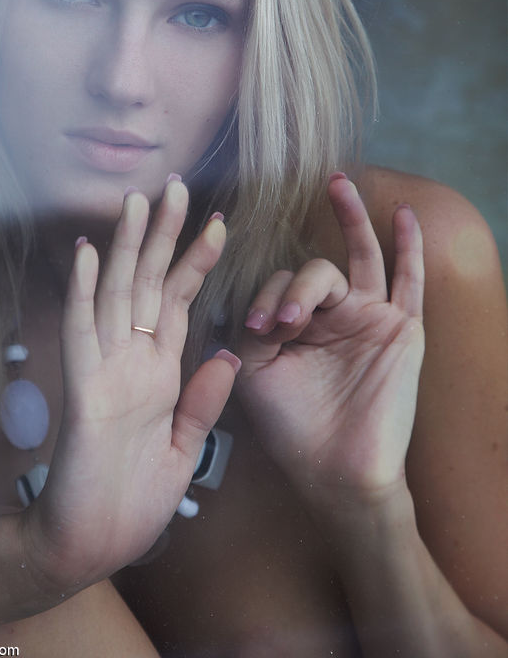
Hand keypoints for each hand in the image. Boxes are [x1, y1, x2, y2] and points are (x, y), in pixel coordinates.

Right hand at [21, 179, 238, 593]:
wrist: (94, 546)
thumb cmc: (134, 500)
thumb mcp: (185, 447)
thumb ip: (203, 400)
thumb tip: (230, 354)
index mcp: (158, 371)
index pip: (179, 301)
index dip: (197, 261)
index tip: (219, 221)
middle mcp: (131, 360)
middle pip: (147, 284)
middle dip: (163, 236)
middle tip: (177, 187)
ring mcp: (104, 371)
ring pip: (113, 295)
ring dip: (123, 249)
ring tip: (135, 202)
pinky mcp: (83, 391)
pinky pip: (80, 334)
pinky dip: (80, 293)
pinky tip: (85, 254)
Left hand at [236, 175, 424, 505]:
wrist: (334, 472)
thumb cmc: (290, 428)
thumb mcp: (254, 373)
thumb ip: (250, 330)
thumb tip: (249, 300)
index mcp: (294, 325)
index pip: (279, 286)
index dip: (266, 299)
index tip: (259, 329)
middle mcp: (331, 315)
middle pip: (313, 271)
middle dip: (296, 290)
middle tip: (286, 322)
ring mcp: (369, 318)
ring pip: (359, 259)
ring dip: (350, 218)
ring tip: (337, 184)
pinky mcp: (402, 329)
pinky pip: (409, 280)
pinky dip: (408, 247)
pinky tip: (403, 215)